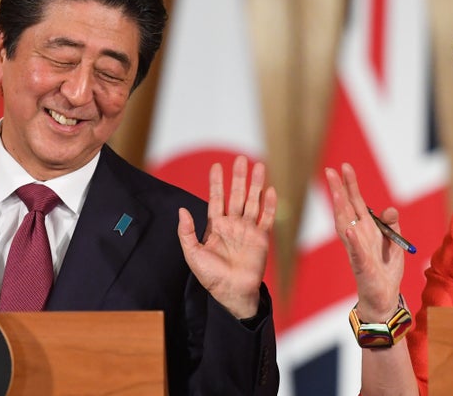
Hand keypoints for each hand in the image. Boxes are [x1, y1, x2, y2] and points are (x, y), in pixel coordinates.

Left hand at [178, 155, 276, 318]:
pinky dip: (269, 205)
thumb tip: (182, 210)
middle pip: (237, 195)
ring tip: (258, 166)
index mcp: (216, 226)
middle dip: (238, 177)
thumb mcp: (192, 253)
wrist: (232, 292)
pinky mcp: (261, 238)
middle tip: (240, 159)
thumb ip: (186, 232)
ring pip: (252, 201)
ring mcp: (248, 230)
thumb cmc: (211, 276)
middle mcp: (233, 225)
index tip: (216, 166)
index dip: (216, 183)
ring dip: (255, 185)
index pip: (217, 199)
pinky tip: (270, 191)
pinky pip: (267, 218)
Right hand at [325, 163, 403, 321]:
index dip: (350, 185)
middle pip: (345, 209)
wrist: (385, 298)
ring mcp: (357, 250)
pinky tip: (349, 229)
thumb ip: (392, 224)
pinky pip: (356, 252)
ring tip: (336, 193)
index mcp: (365, 229)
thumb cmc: (386, 270)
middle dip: (338, 190)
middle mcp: (357, 236)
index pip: (355, 202)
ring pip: (345, 226)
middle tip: (330, 170)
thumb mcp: (395, 242)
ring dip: (340, 210)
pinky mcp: (362, 266)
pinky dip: (353, 241)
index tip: (345, 167)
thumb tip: (390, 209)